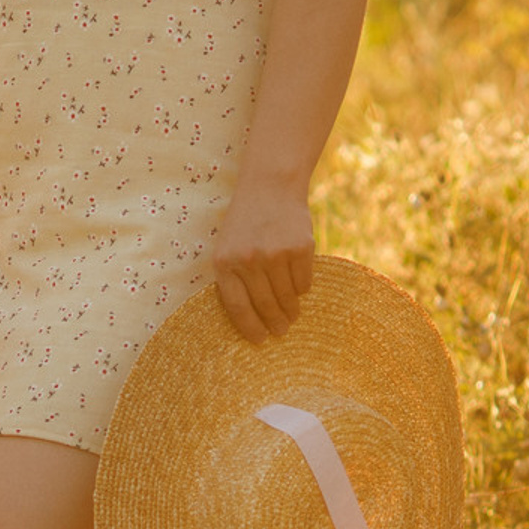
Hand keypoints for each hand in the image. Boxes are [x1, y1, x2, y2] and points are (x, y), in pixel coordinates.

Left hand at [213, 186, 314, 343]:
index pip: (238, 307)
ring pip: (286, 297)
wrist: (269, 187)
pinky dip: (302, 289)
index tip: (260, 340)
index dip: (250, 328)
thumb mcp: (226, 247)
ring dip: (291, 311)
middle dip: (275, 324)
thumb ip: (234, 278)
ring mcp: (275, 254)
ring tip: (292, 316)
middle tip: (281, 332)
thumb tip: (252, 320)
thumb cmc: (245, 223)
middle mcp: (249, 260)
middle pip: (265, 305)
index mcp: (225, 263)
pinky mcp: (300, 248)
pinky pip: (304, 283)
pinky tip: (299, 288)